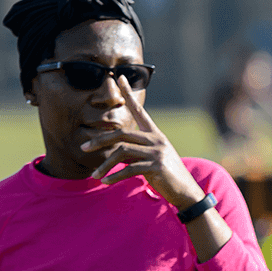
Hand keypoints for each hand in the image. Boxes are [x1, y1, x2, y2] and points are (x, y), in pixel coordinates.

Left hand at [84, 74, 203, 207]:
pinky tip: (106, 182)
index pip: (140, 111)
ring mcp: (157, 152)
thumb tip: (114, 152)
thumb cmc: (167, 176)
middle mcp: (157, 140)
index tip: (119, 78)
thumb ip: (136, 151)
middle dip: (100, 141)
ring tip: (95, 175)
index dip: (129, 94)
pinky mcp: (157, 166)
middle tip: (84, 148)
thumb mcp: (152, 158)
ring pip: (122, 151)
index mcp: (155, 134)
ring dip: (105, 164)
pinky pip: (129, 169)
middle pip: (121, 133)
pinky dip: (115, 176)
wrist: (187, 192)